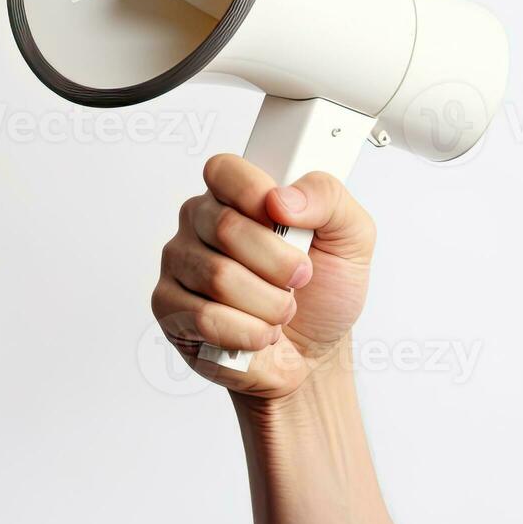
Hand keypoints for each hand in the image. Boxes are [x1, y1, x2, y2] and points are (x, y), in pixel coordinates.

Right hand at [152, 154, 375, 398]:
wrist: (315, 352)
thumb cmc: (326, 291)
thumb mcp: (352, 236)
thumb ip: (327, 198)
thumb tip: (282, 197)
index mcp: (238, 194)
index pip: (224, 170)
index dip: (255, 194)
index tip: (286, 220)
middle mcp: (201, 223)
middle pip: (225, 227)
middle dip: (279, 263)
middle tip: (300, 278)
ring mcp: (180, 264)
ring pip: (218, 277)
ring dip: (268, 304)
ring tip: (281, 310)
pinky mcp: (170, 308)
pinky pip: (203, 317)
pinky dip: (247, 332)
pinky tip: (259, 332)